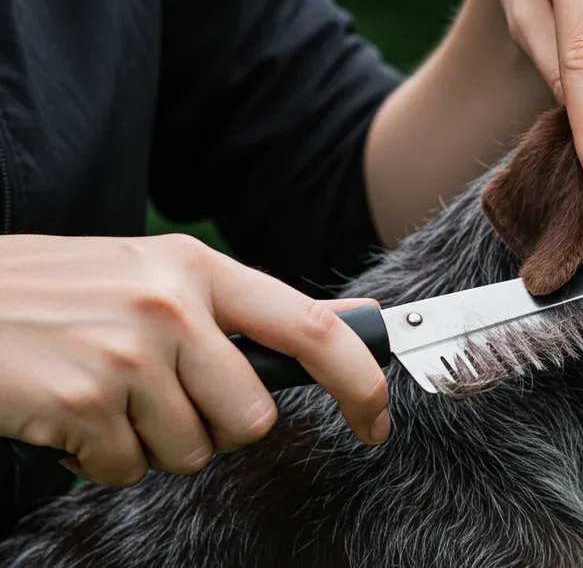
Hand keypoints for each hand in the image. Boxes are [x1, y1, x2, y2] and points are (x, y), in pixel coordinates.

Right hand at [0, 234, 389, 486]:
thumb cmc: (50, 296)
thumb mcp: (147, 277)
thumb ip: (232, 311)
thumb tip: (336, 330)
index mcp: (196, 267)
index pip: (312, 328)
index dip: (360, 380)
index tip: (377, 419)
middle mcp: (172, 304)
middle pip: (252, 417)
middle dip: (214, 430)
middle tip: (156, 402)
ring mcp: (129, 352)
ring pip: (193, 450)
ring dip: (150, 444)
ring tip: (101, 399)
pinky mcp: (85, 399)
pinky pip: (127, 470)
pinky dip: (98, 460)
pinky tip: (66, 416)